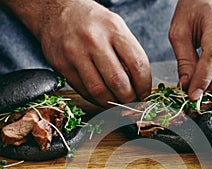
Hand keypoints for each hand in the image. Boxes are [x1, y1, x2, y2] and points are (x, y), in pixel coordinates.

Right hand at [4, 0, 151, 106]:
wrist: (57, 11)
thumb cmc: (92, 22)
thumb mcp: (115, 27)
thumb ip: (128, 54)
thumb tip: (139, 86)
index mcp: (113, 28)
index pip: (137, 64)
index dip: (144, 86)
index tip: (144, 94)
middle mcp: (94, 40)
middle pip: (118, 82)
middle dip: (129, 99)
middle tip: (131, 102)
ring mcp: (76, 53)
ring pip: (100, 91)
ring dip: (112, 103)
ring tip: (117, 103)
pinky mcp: (63, 66)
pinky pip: (84, 92)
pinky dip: (97, 100)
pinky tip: (103, 98)